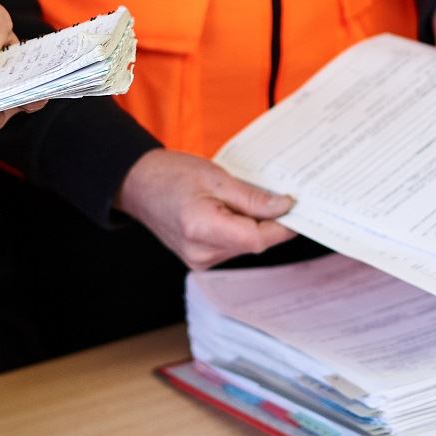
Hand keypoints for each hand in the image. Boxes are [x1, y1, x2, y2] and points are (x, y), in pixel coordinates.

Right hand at [113, 150, 295, 269]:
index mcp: (202, 228)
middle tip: (278, 196)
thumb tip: (284, 208)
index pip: (258, 238)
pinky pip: (233, 246)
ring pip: (246, 246)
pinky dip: (241, 230)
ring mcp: (200, 260)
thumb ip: (252, 197)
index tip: (297, 207)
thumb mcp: (216, 177)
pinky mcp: (201, 259)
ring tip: (244, 199)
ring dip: (255, 225)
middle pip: (254, 243)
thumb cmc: (170, 175)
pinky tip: (233, 211)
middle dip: (270, 221)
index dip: (283, 225)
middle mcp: (201, 252)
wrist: (138, 185)